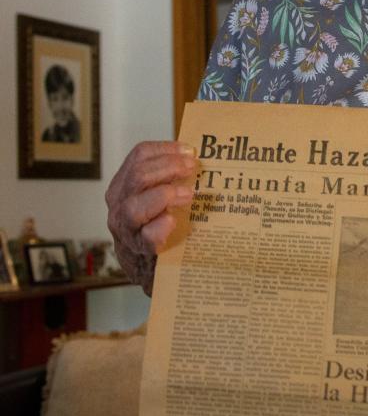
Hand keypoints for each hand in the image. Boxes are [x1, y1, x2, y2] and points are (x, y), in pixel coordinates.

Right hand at [105, 141, 197, 293]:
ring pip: (134, 207)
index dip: (166, 149)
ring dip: (164, 196)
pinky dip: (160, 228)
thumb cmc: (158, 223)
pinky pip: (145, 238)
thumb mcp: (158, 194)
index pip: (139, 155)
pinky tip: (173, 221)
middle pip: (138, 176)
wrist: (150, 266)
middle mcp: (120, 204)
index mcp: (125, 184)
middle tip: (193, 168)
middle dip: (169, 168)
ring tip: (188, 195)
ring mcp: (127, 230)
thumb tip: (199, 155)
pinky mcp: (139, 252)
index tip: (190, 150)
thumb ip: (171, 176)